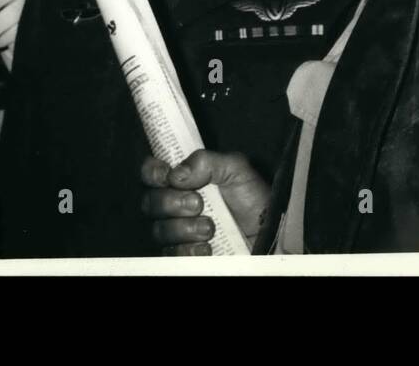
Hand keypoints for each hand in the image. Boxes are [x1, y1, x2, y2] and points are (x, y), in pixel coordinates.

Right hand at [140, 149, 271, 255]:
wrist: (268, 234)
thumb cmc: (253, 199)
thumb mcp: (237, 170)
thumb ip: (208, 162)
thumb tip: (177, 174)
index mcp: (184, 179)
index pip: (151, 172)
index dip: (152, 172)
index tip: (166, 175)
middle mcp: (175, 205)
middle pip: (150, 202)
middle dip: (171, 202)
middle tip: (198, 203)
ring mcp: (177, 232)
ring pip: (159, 230)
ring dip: (184, 228)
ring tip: (210, 228)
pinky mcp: (184, 255)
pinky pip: (171, 255)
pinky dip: (189, 250)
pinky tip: (207, 247)